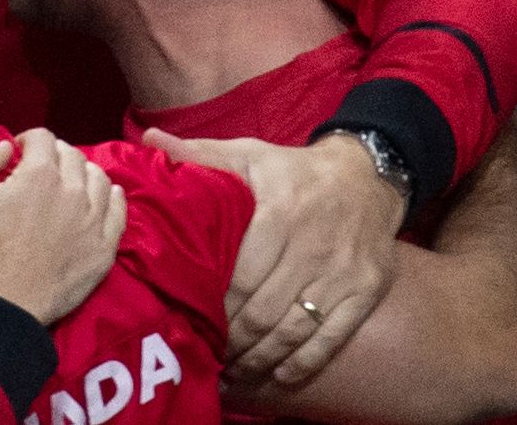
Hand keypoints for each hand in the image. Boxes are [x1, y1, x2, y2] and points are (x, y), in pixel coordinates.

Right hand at [0, 131, 126, 324]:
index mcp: (39, 175)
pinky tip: (101, 198)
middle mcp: (73, 191)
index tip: (18, 154)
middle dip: (54, 155)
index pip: (43, 137)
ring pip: (99, 178)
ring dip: (82, 173)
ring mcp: (94, 220)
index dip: (28, 140)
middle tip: (39, 170)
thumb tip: (6, 148)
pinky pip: (119, 211)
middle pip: (72, 155)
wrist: (4, 303)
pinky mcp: (105, 247)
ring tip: (68, 183)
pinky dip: (111, 197)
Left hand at [145, 128, 401, 387]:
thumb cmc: (293, 170)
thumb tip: (150, 142)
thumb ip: (199, 154)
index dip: (216, 305)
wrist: (367, 177)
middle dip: (233, 339)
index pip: (242, 275)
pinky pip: (332, 336)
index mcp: (279, 212)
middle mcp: (313, 246)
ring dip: (261, 357)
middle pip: (265, 309)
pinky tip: (278, 373)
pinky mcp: (365, 291)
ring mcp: (342, 273)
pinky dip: (304, 361)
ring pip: (295, 329)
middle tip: (208, 354)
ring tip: (233, 370)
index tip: (191, 320)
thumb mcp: (248, 154)